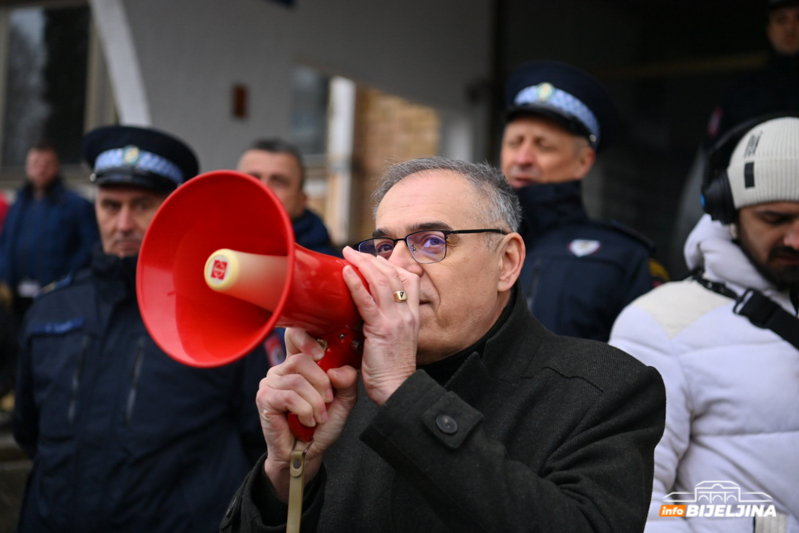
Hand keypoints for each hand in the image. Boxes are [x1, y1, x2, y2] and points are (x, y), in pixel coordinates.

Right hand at [258, 329, 357, 501]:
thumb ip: (346, 382)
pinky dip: (305, 410)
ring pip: (298, 380)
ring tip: (318, 417)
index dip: (308, 338)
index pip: (296, 336)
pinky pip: (290, 396)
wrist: (306, 453)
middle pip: (302, 359)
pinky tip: (307, 421)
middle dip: (321, 382)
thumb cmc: (321, 425)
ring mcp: (270, 383)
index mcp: (299, 364)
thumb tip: (339, 369)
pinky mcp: (264, 399)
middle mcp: (281, 369)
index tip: (322, 353)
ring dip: (315, 402)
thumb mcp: (342, 401)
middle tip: (328, 402)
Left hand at [342, 246, 419, 405]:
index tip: (375, 259)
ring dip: (363, 264)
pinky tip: (346, 273)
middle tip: (354, 251)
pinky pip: (367, 301)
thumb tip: (367, 314)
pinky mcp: (381, 329)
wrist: (397, 391)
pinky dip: (356, 284)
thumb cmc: (391, 372)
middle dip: (372, 259)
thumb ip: (386, 324)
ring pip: (381, 282)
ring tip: (348, 254)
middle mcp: (407, 314)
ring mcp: (396, 320)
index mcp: (412, 316)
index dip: (393, 265)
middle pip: (393, 275)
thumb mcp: (394, 341)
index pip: (410, 279)